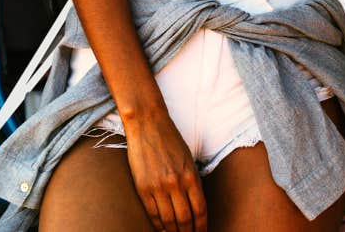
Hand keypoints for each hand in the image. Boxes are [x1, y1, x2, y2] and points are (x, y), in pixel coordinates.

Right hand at [124, 114, 206, 231]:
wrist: (147, 124)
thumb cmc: (170, 140)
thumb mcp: (189, 159)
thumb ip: (192, 181)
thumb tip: (195, 205)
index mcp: (191, 176)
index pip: (200, 210)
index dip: (201, 226)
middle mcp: (176, 183)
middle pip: (185, 219)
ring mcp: (158, 186)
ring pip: (168, 219)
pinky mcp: (142, 187)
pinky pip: (152, 213)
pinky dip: (158, 224)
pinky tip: (162, 229)